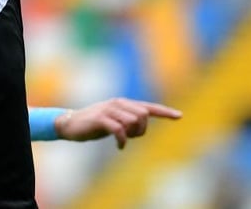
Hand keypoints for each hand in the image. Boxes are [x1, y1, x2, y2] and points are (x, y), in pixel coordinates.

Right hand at [55, 98, 181, 149]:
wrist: (71, 124)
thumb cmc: (94, 124)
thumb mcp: (114, 121)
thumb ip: (128, 120)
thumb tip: (142, 124)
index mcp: (124, 103)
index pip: (149, 107)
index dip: (165, 112)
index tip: (180, 116)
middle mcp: (119, 103)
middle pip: (143, 115)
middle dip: (141, 130)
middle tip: (130, 137)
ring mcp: (110, 109)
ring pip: (133, 121)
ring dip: (131, 135)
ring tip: (122, 140)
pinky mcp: (101, 118)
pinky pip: (120, 130)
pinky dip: (122, 141)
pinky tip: (119, 147)